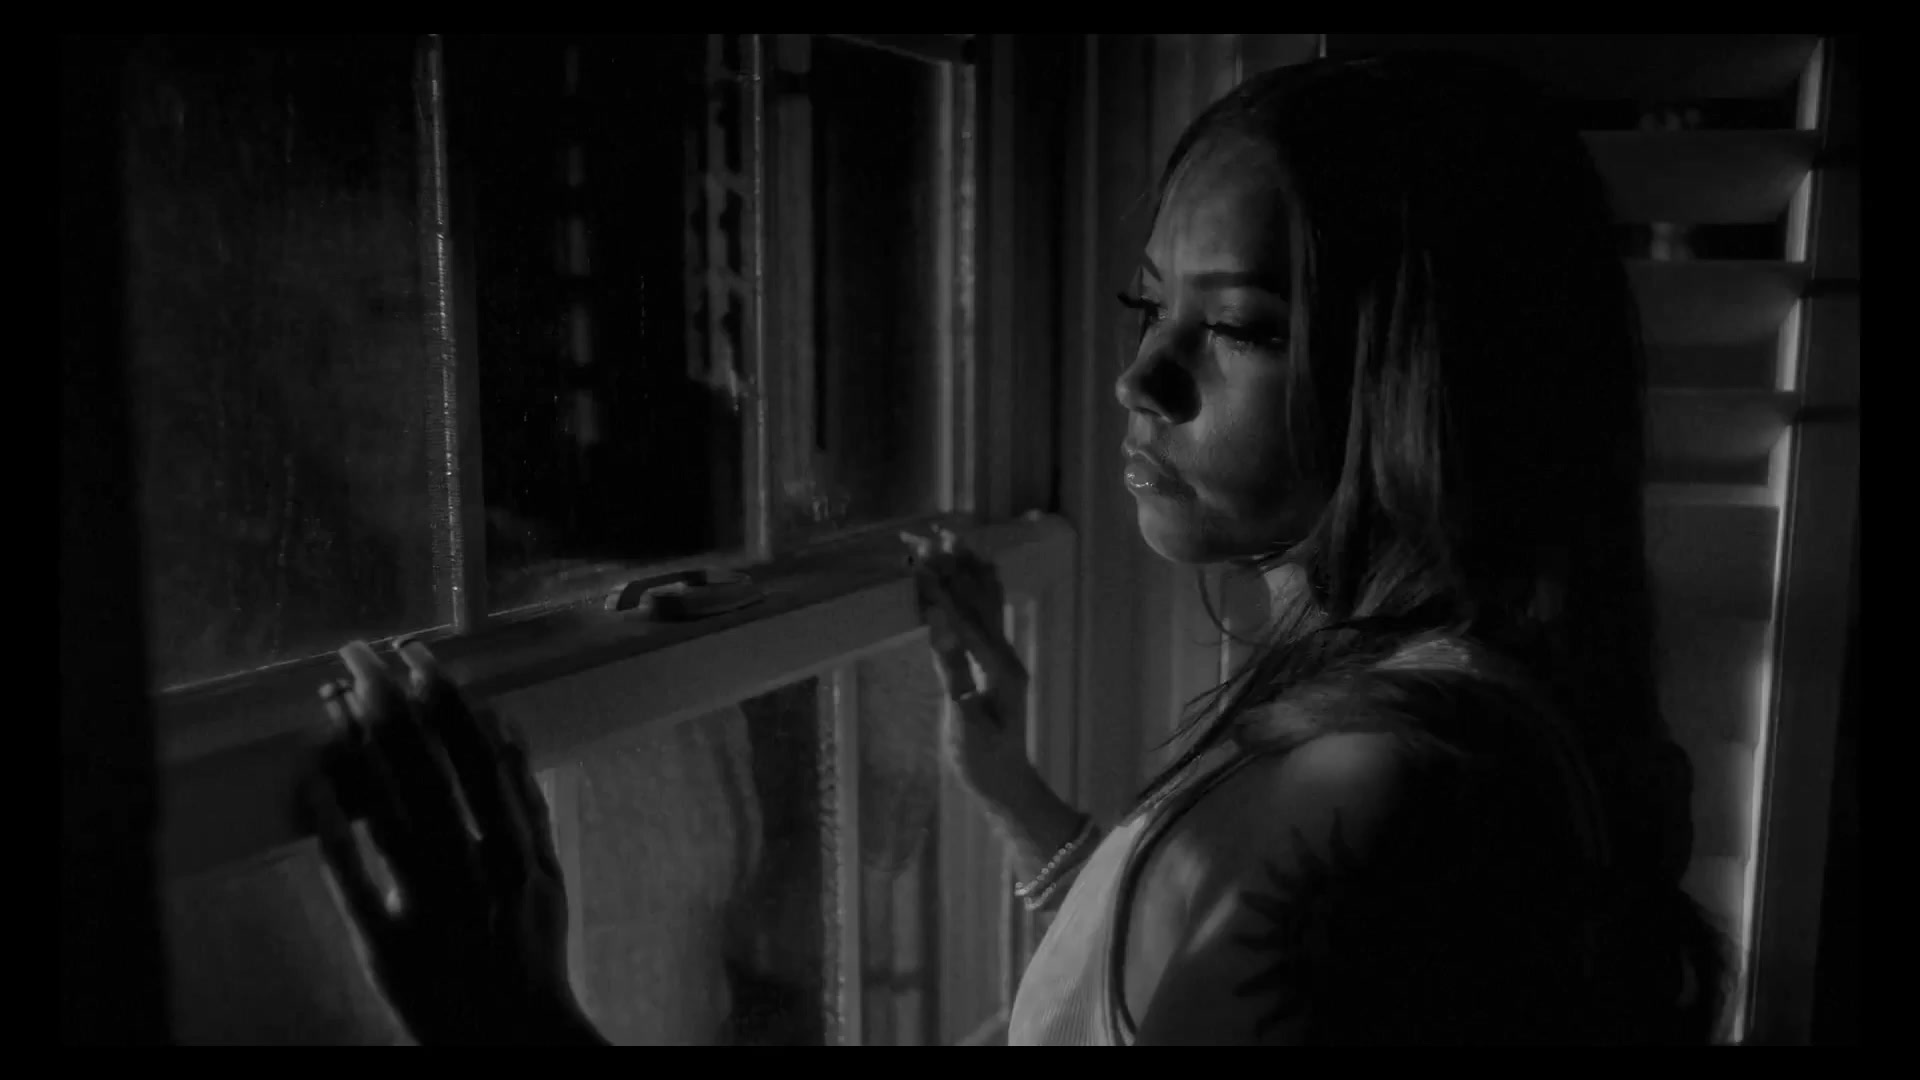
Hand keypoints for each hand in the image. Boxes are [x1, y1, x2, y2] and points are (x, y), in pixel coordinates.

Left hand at [302, 640, 598, 1045]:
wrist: (512, 1036)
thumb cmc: (529, 952)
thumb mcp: (547, 875)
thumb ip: (529, 803)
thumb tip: (508, 728)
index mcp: (517, 849)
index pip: (475, 756)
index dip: (443, 701)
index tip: (416, 656)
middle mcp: (473, 870)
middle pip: (425, 770)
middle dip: (388, 705)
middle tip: (358, 655)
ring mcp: (429, 907)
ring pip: (388, 811)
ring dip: (357, 748)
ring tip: (331, 698)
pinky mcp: (386, 944)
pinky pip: (352, 878)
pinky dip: (331, 826)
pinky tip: (310, 778)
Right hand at [902, 526, 1037, 808]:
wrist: (1006, 785)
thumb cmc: (982, 763)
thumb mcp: (963, 723)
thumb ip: (953, 672)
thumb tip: (939, 627)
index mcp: (999, 670)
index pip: (967, 620)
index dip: (943, 590)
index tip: (922, 562)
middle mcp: (1007, 656)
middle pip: (979, 601)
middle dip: (955, 567)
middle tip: (931, 534)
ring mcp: (1005, 659)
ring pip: (987, 603)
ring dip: (968, 569)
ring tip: (953, 536)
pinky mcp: (997, 664)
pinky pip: (987, 616)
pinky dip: (978, 588)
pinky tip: (975, 570)